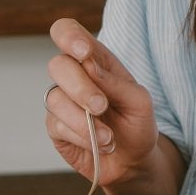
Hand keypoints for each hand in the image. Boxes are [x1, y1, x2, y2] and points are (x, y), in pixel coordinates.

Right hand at [45, 18, 157, 187]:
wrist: (134, 162)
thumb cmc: (137, 126)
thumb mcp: (140, 102)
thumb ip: (116, 82)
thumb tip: (88, 65)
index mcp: (95, 62)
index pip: (68, 32)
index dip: (69, 36)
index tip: (84, 54)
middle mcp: (74, 78)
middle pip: (58, 65)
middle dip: (81, 88)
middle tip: (101, 107)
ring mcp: (62, 103)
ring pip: (56, 99)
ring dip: (84, 121)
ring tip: (109, 138)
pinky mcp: (56, 128)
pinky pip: (58, 126)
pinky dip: (82, 137)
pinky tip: (100, 145)